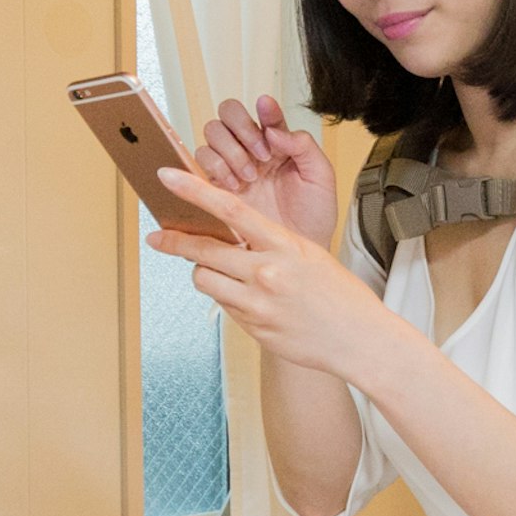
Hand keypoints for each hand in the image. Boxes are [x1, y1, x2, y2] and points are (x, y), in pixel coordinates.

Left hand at [149, 166, 406, 383]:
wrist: (359, 338)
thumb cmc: (339, 294)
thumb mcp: (307, 255)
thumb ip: (270, 245)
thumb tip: (233, 240)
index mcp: (283, 245)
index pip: (229, 208)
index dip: (193, 190)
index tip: (168, 177)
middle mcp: (266, 273)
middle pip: (204, 250)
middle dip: (175, 242)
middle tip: (157, 237)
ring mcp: (257, 304)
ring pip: (205, 280)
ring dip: (205, 273)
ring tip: (221, 272)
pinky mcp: (253, 328)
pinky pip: (224, 305)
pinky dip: (228, 298)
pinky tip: (250, 299)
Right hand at [194, 94, 340, 251]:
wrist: (300, 254)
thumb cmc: (313, 217)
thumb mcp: (321, 177)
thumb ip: (303, 145)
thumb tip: (275, 128)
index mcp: (279, 143)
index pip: (264, 112)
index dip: (264, 109)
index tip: (268, 112)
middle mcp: (253, 152)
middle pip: (229, 115)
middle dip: (241, 129)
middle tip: (260, 155)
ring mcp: (233, 168)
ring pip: (212, 134)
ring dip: (229, 151)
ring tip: (248, 177)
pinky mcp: (217, 188)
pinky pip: (200, 163)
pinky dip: (213, 168)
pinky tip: (233, 185)